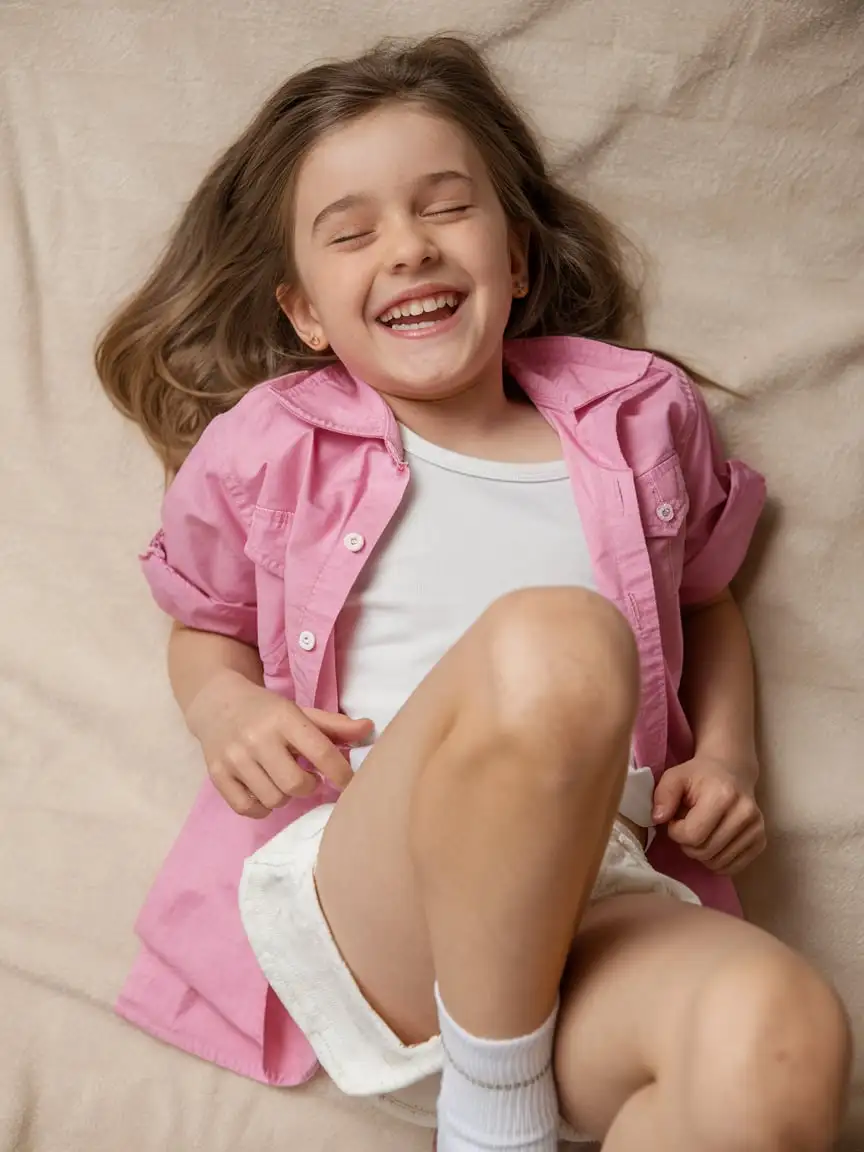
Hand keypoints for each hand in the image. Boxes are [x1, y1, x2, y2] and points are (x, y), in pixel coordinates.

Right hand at [186, 670, 372, 817]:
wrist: (217, 703)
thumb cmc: (266, 710)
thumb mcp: (299, 712)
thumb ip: (333, 725)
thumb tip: (368, 729)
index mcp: (283, 718)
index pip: (320, 752)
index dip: (341, 773)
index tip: (348, 782)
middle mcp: (257, 738)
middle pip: (295, 784)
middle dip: (309, 786)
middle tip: (307, 777)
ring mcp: (234, 758)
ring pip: (273, 800)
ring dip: (285, 796)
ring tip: (283, 780)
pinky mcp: (216, 774)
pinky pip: (247, 808)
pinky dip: (261, 807)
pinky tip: (265, 791)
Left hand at [651, 754, 765, 874]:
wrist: (731, 772)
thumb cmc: (699, 776)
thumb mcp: (675, 777)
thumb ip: (663, 795)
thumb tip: (658, 819)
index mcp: (723, 796)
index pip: (692, 835)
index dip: (676, 832)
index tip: (675, 820)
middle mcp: (745, 814)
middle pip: (704, 852)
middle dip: (687, 844)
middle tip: (687, 826)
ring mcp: (756, 829)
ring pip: (717, 863)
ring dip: (701, 854)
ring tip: (701, 832)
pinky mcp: (761, 841)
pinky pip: (732, 868)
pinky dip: (717, 861)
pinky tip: (713, 842)